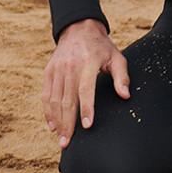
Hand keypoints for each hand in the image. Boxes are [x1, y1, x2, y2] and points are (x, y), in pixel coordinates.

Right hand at [42, 18, 127, 148]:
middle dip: (67, 123)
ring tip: (61, 138)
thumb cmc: (102, 47)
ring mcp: (57, 68)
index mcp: (89, 61)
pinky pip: (46, 95)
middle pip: (67, 99)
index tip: (87, 126)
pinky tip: (52, 125)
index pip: (86, 89)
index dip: (86, 108)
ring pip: (54, 99)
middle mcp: (71, 65)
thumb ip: (121, 76)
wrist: (79, 28)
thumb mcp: (117, 56)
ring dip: (57, 121)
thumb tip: (125, 95)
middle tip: (67, 143)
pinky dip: (48, 112)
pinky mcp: (49, 71)